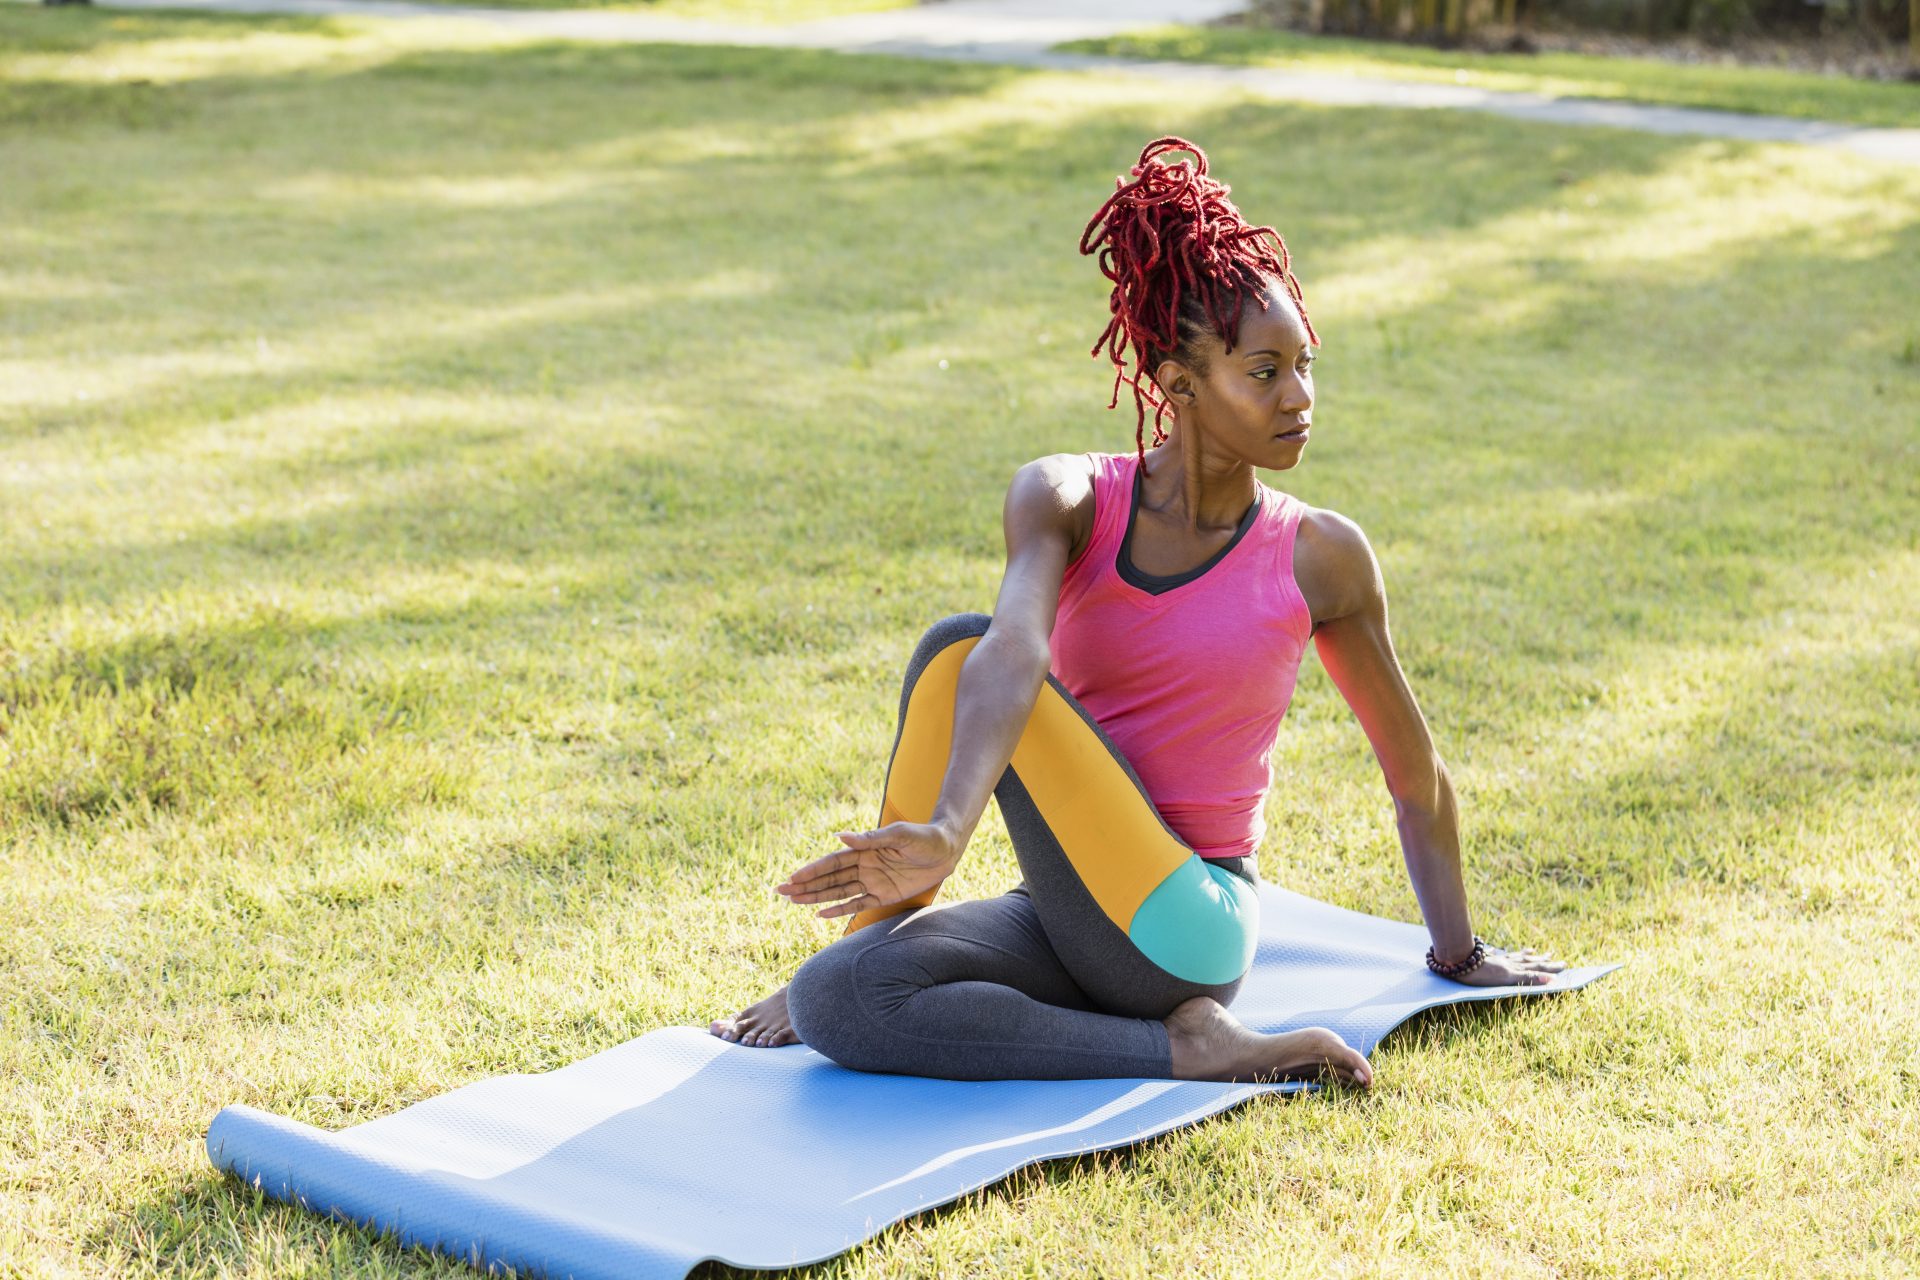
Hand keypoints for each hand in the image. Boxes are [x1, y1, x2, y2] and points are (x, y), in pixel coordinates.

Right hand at [776, 821, 961, 919]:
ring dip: (816, 897)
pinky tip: (820, 914)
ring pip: (838, 892)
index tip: (792, 878)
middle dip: (805, 885)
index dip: (812, 871)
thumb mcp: (898, 835)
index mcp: (864, 850)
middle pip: (829, 879)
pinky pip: (858, 904)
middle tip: (780, 891)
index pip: (832, 863)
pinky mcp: (885, 896)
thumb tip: (841, 836)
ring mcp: (873, 882)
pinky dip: (839, 910)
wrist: (947, 849)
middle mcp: (864, 866)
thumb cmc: (923, 837)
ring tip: (793, 901)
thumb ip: (870, 838)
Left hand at [1446, 944, 1568, 987]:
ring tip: (1538, 952)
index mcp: (1514, 969)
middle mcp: (1508, 963)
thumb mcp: (1507, 978)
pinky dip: (1508, 954)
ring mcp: (1498, 959)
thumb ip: (1528, 978)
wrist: (1460, 961)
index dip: (1549, 969)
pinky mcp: (1487, 957)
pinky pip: (1502, 955)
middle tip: (1559, 959)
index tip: (1563, 966)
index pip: (1536, 968)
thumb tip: (1551, 981)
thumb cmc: (1482, 973)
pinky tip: (1505, 951)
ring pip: (1517, 957)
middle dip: (1545, 962)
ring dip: (1529, 956)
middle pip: (1530, 962)